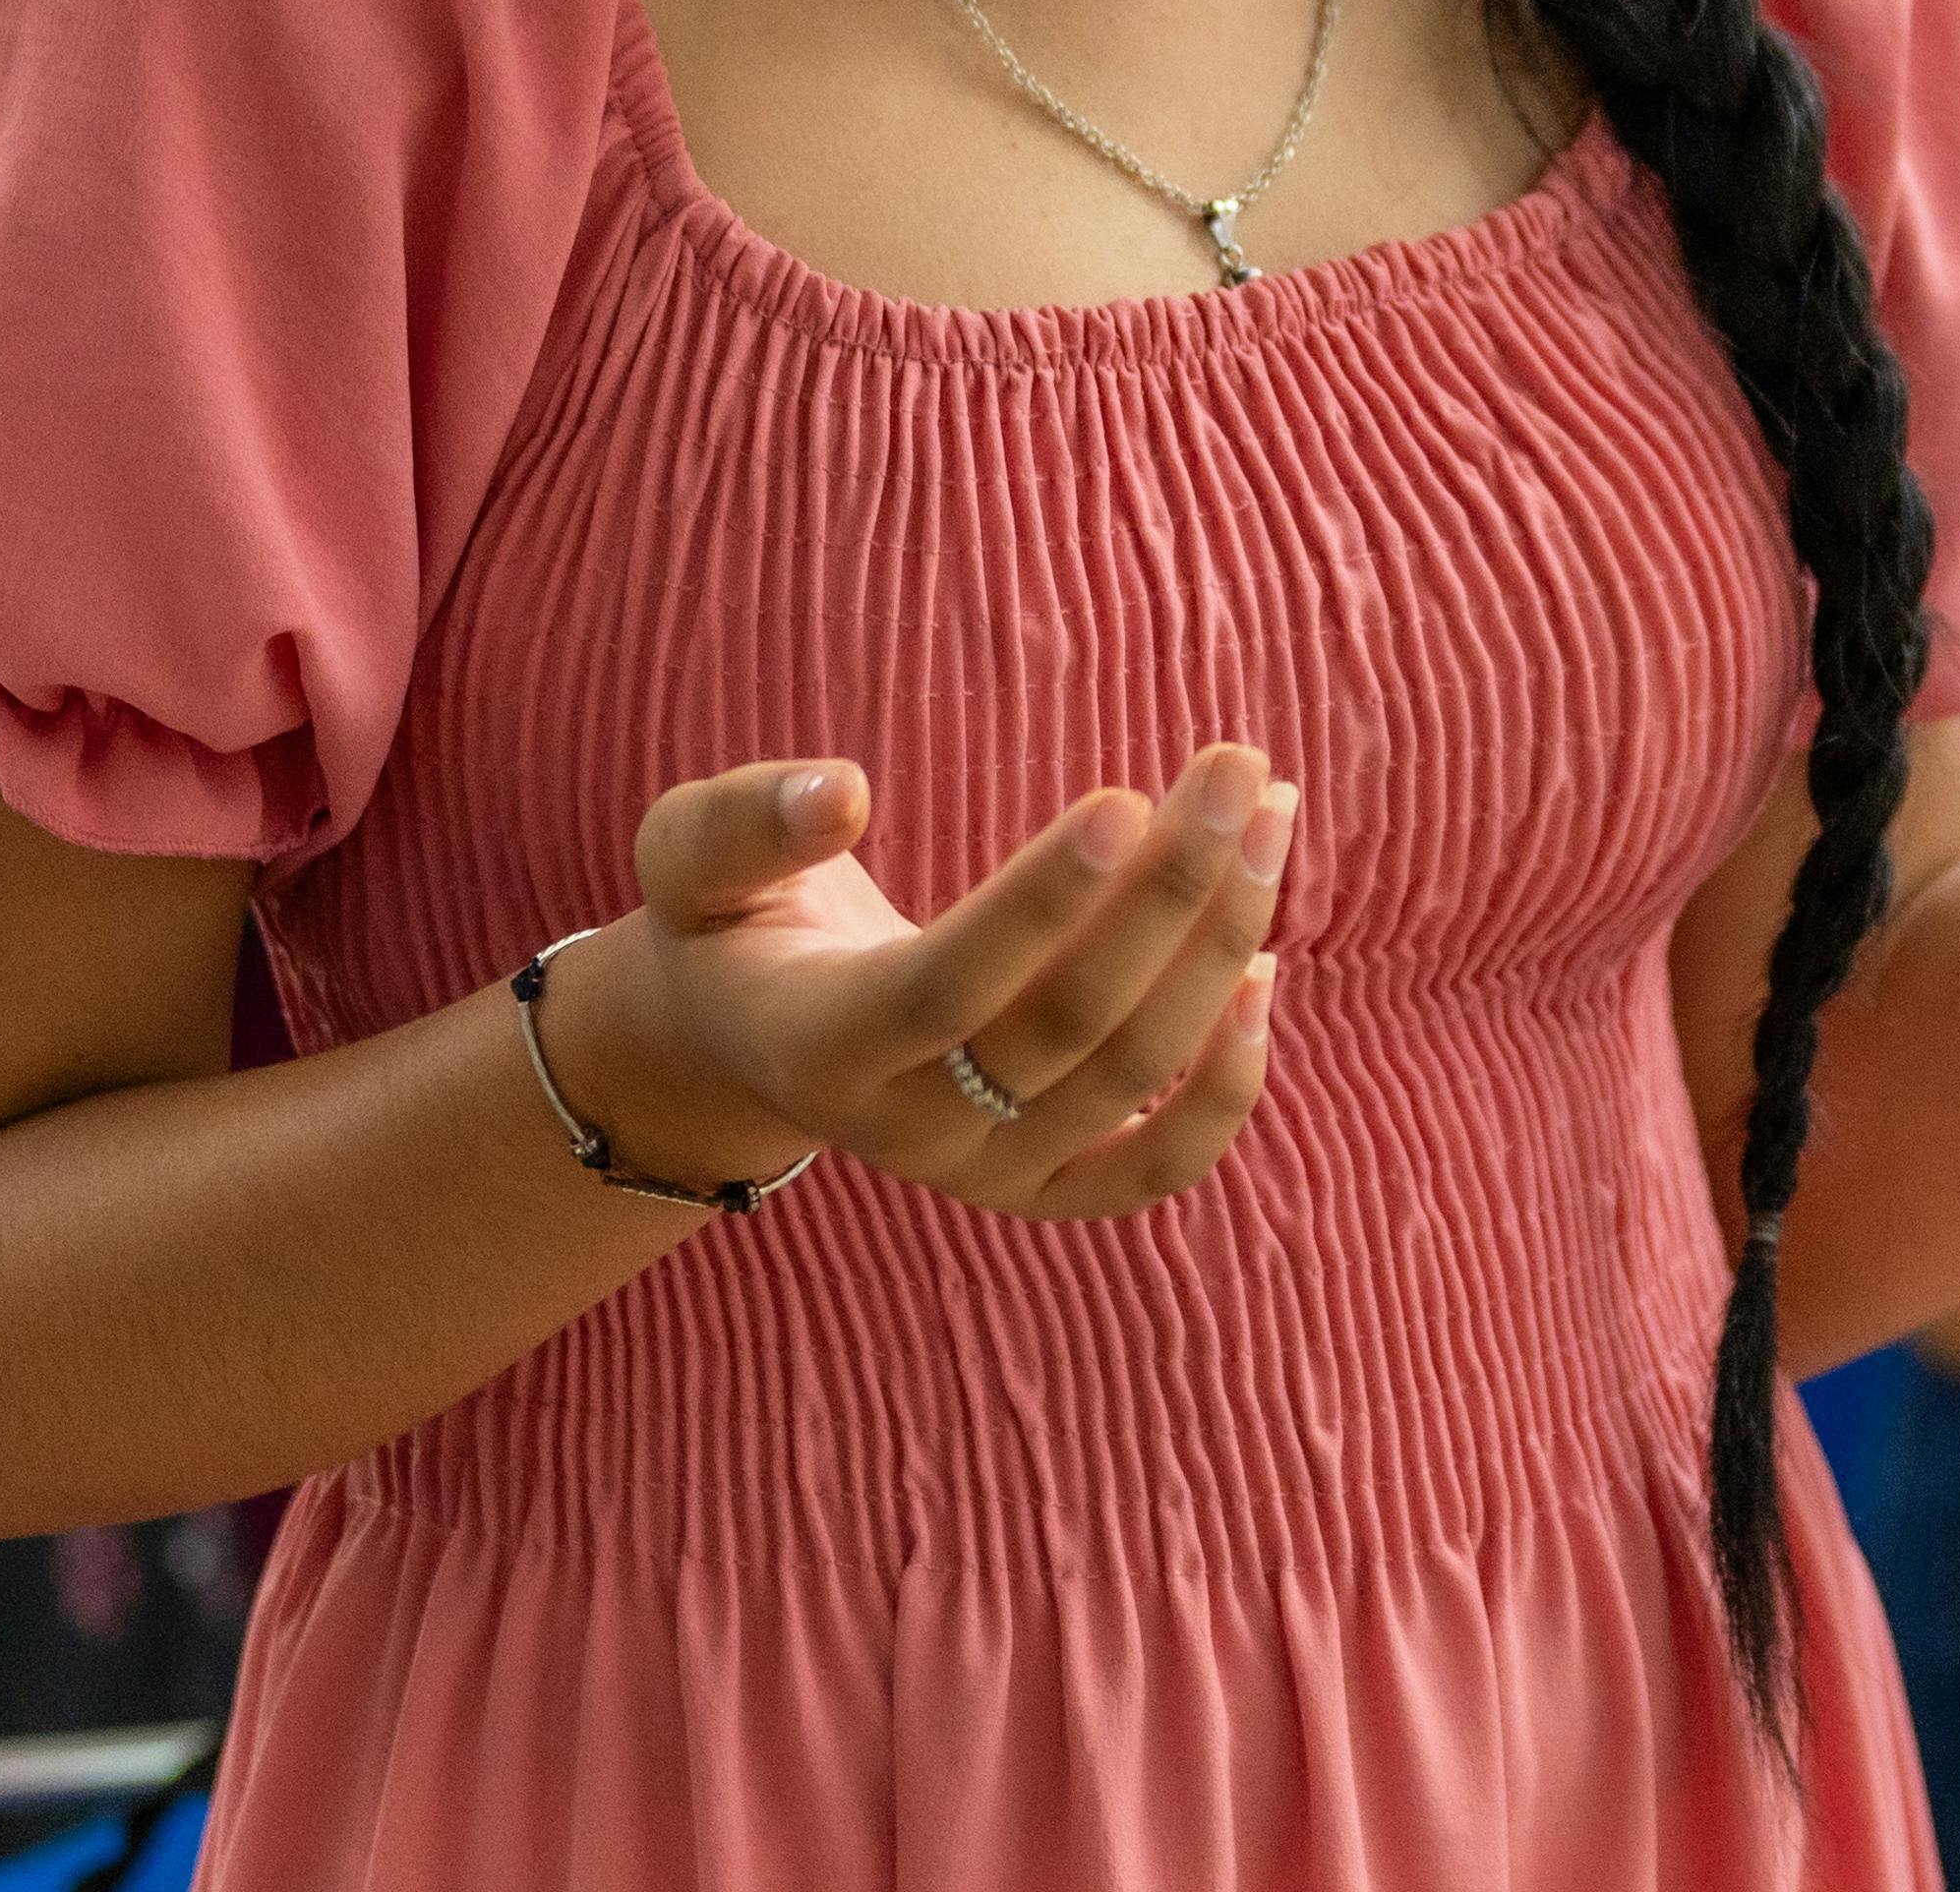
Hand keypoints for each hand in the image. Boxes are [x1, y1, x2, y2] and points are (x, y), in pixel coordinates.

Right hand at [536, 743, 1295, 1225]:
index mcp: (817, 1046)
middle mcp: (908, 1130)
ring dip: (1218, 947)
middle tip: (1237, 770)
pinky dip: (1227, 1087)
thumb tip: (843, 790)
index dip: (1039, 903)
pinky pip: (1155, 1168)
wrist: (745, 1044)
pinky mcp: (1044, 1189)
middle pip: (1066, 1027)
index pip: (948, 986)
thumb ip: (749, 822)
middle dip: (1168, 894)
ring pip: (1131, 1078)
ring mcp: (984, 1172)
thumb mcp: (692, 857)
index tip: (1126, 798)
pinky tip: (1264, 968)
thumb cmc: (730, 919)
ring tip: (1268, 816)